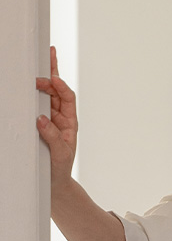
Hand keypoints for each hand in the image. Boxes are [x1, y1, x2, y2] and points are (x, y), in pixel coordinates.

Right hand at [36, 47, 77, 177]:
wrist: (55, 183)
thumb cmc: (60, 169)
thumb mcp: (60, 154)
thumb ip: (52, 136)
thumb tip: (41, 118)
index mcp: (70, 122)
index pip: (67, 98)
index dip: (61, 86)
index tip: (53, 78)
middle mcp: (61, 118)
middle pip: (58, 90)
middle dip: (52, 73)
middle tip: (47, 57)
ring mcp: (50, 120)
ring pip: (48, 95)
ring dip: (45, 79)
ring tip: (43, 60)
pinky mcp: (41, 124)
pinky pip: (38, 105)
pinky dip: (35, 93)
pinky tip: (33, 82)